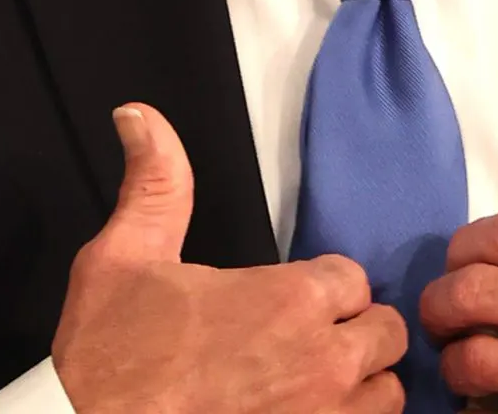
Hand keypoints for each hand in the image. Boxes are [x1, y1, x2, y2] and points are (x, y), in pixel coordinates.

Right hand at [51, 104, 408, 413]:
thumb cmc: (111, 355)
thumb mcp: (122, 256)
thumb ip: (155, 183)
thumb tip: (138, 114)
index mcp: (289, 299)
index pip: (352, 277)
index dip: (322, 286)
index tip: (287, 300)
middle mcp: (324, 360)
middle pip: (386, 332)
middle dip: (352, 330)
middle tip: (303, 341)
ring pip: (386, 392)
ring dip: (359, 384)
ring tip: (314, 384)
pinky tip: (305, 411)